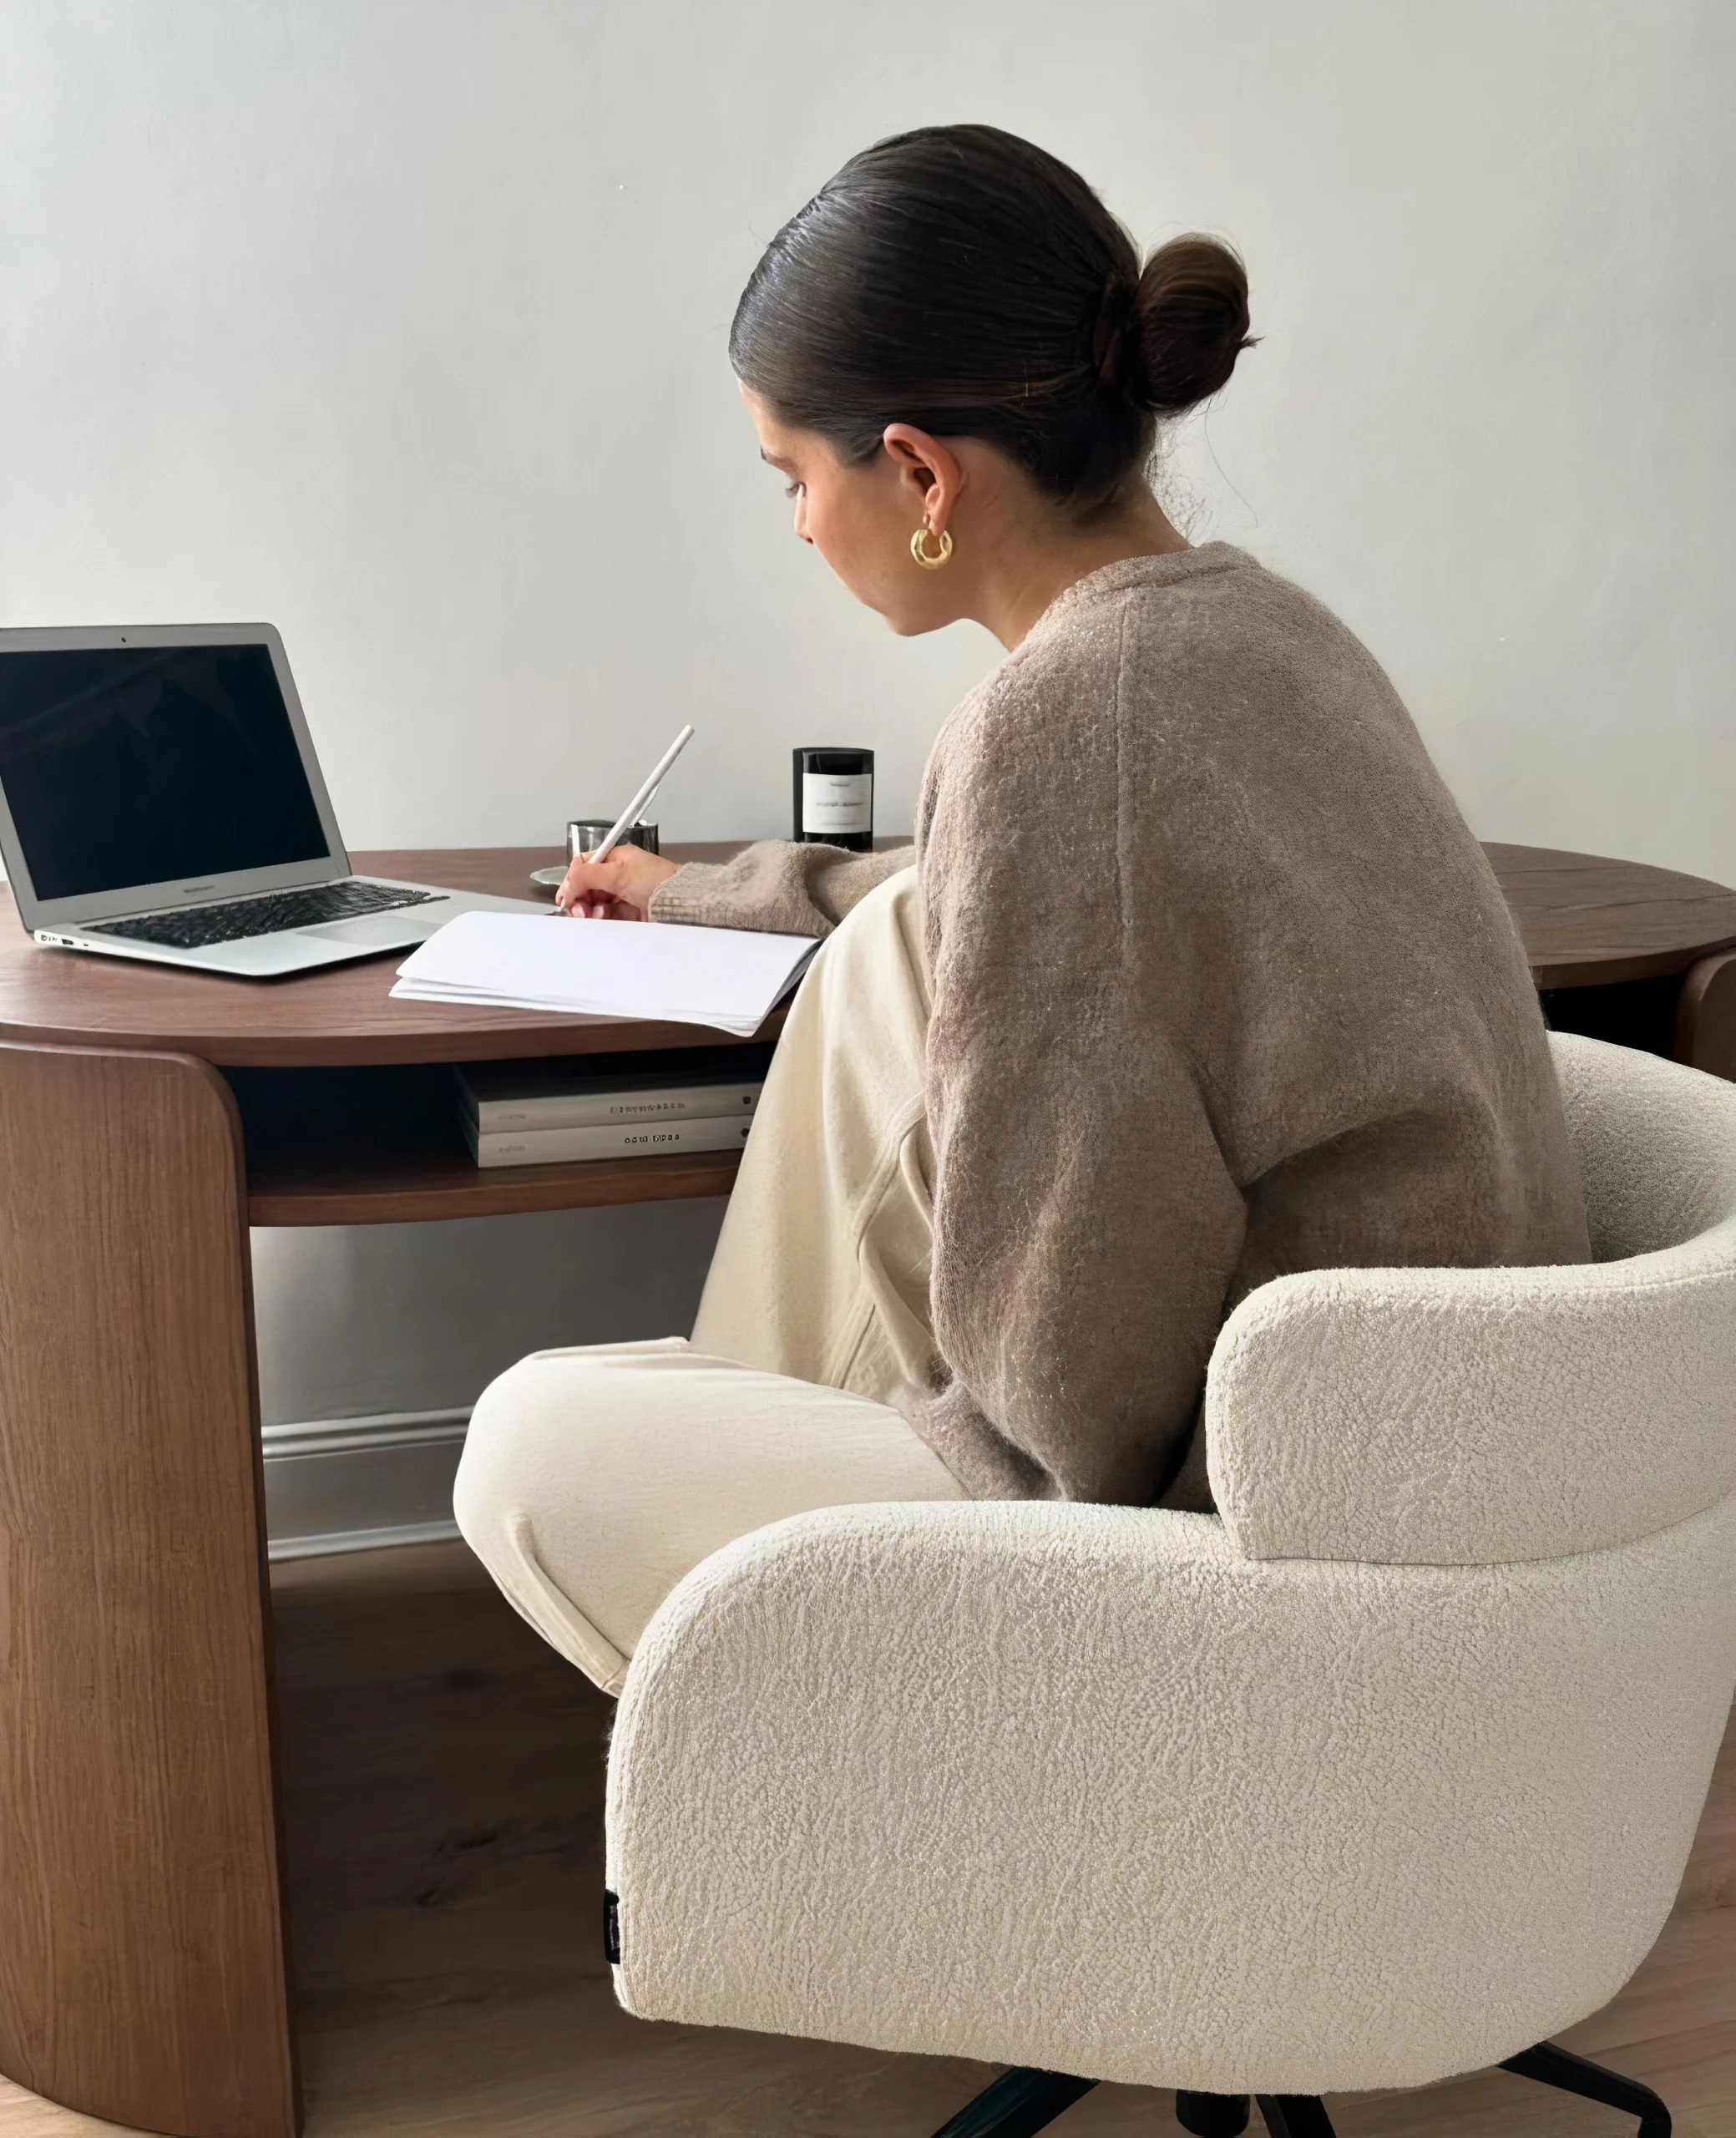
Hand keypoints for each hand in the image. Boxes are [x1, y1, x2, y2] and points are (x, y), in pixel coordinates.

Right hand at [555, 844, 679, 920]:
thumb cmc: (658, 881)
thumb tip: (567, 886)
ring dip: (589, 911)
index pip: (583, 867)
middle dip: (579, 899)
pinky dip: (601, 919)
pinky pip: (607, 917)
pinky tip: (602, 919)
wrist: (681, 903)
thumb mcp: (617, 872)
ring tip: (595, 915)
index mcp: (615, 858)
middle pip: (587, 887)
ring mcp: (623, 895)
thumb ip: (586, 875)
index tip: (565, 898)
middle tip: (580, 910)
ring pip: (595, 904)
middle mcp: (618, 875)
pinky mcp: (629, 913)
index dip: (572, 882)